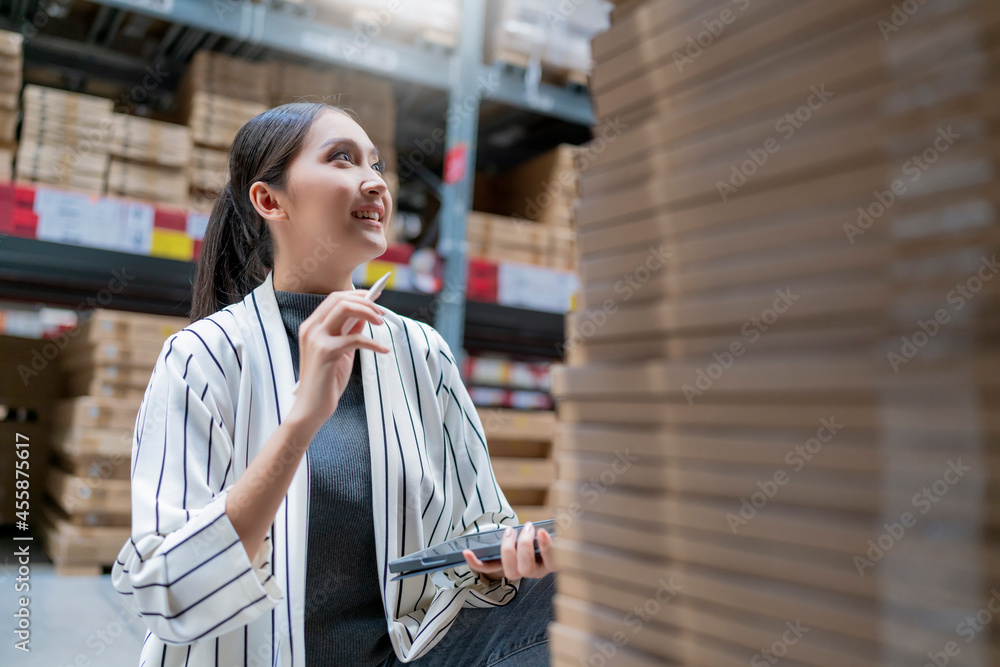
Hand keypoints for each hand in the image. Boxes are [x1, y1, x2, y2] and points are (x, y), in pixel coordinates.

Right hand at [287, 289, 389, 432]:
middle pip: (340, 299)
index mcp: (312, 326)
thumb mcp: (341, 351)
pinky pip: (355, 338)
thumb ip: (349, 332)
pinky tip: (383, 350)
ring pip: (345, 309)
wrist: (312, 408)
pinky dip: (373, 343)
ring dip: (368, 312)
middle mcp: (310, 328)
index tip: (375, 296)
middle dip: (365, 302)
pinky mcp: (325, 352)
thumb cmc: (326, 381)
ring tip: (382, 323)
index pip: (335, 298)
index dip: (357, 294)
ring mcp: (315, 338)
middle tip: (382, 313)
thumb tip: (366, 315)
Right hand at [462, 521, 555, 581]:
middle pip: (511, 572)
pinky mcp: (555, 565)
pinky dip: (546, 547)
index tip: (466, 552)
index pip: (490, 568)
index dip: (477, 564)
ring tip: (529, 527)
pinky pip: (551, 562)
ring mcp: (540, 570)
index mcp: (512, 565)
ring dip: (524, 546)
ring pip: (527, 569)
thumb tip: (501, 528)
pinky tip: (543, 532)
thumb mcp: (523, 534)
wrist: (563, 539)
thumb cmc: (539, 535)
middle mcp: (525, 572)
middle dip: (507, 550)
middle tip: (510, 530)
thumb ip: (512, 533)